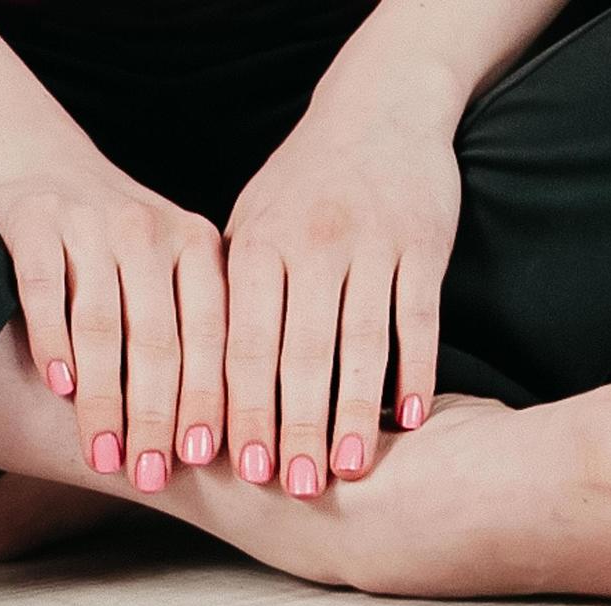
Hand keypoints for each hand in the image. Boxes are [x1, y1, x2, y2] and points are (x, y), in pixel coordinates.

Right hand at [0, 165, 226, 491]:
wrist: (41, 159)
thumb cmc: (119, 245)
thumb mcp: (173, 270)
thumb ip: (198, 333)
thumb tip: (230, 441)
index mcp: (199, 246)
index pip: (212, 335)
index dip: (210, 399)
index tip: (206, 462)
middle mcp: (152, 231)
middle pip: (159, 339)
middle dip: (156, 416)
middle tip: (150, 477)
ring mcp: (92, 224)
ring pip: (103, 325)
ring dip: (104, 399)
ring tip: (105, 456)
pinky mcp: (34, 221)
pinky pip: (46, 291)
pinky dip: (53, 340)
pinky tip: (59, 389)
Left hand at [223, 79, 461, 496]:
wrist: (378, 108)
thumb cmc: (301, 186)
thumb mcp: (250, 226)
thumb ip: (227, 296)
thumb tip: (189, 384)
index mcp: (254, 247)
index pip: (238, 344)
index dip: (234, 408)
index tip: (227, 468)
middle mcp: (308, 245)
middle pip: (297, 354)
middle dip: (293, 427)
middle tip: (293, 491)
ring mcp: (368, 244)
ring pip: (359, 343)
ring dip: (354, 413)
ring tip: (350, 470)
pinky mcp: (421, 244)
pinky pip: (418, 318)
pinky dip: (415, 370)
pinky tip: (412, 419)